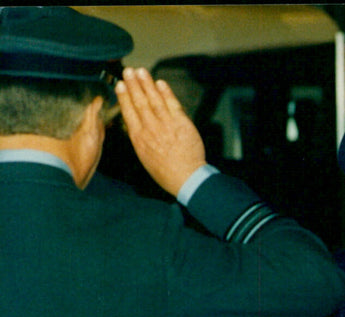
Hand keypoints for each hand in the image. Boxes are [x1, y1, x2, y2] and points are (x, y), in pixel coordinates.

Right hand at [116, 67, 205, 196]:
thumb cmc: (166, 172)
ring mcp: (166, 125)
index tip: (119, 85)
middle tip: (128, 71)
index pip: (128, 112)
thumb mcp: (144, 157)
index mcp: (139, 138)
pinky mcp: (181, 123)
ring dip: (147, 83)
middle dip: (133, 84)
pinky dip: (166, 92)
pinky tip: (160, 83)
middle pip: (139, 101)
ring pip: (154, 99)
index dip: (123, 96)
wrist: (186, 178)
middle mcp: (151, 129)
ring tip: (141, 71)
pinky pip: (172, 103)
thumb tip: (133, 124)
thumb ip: (139, 138)